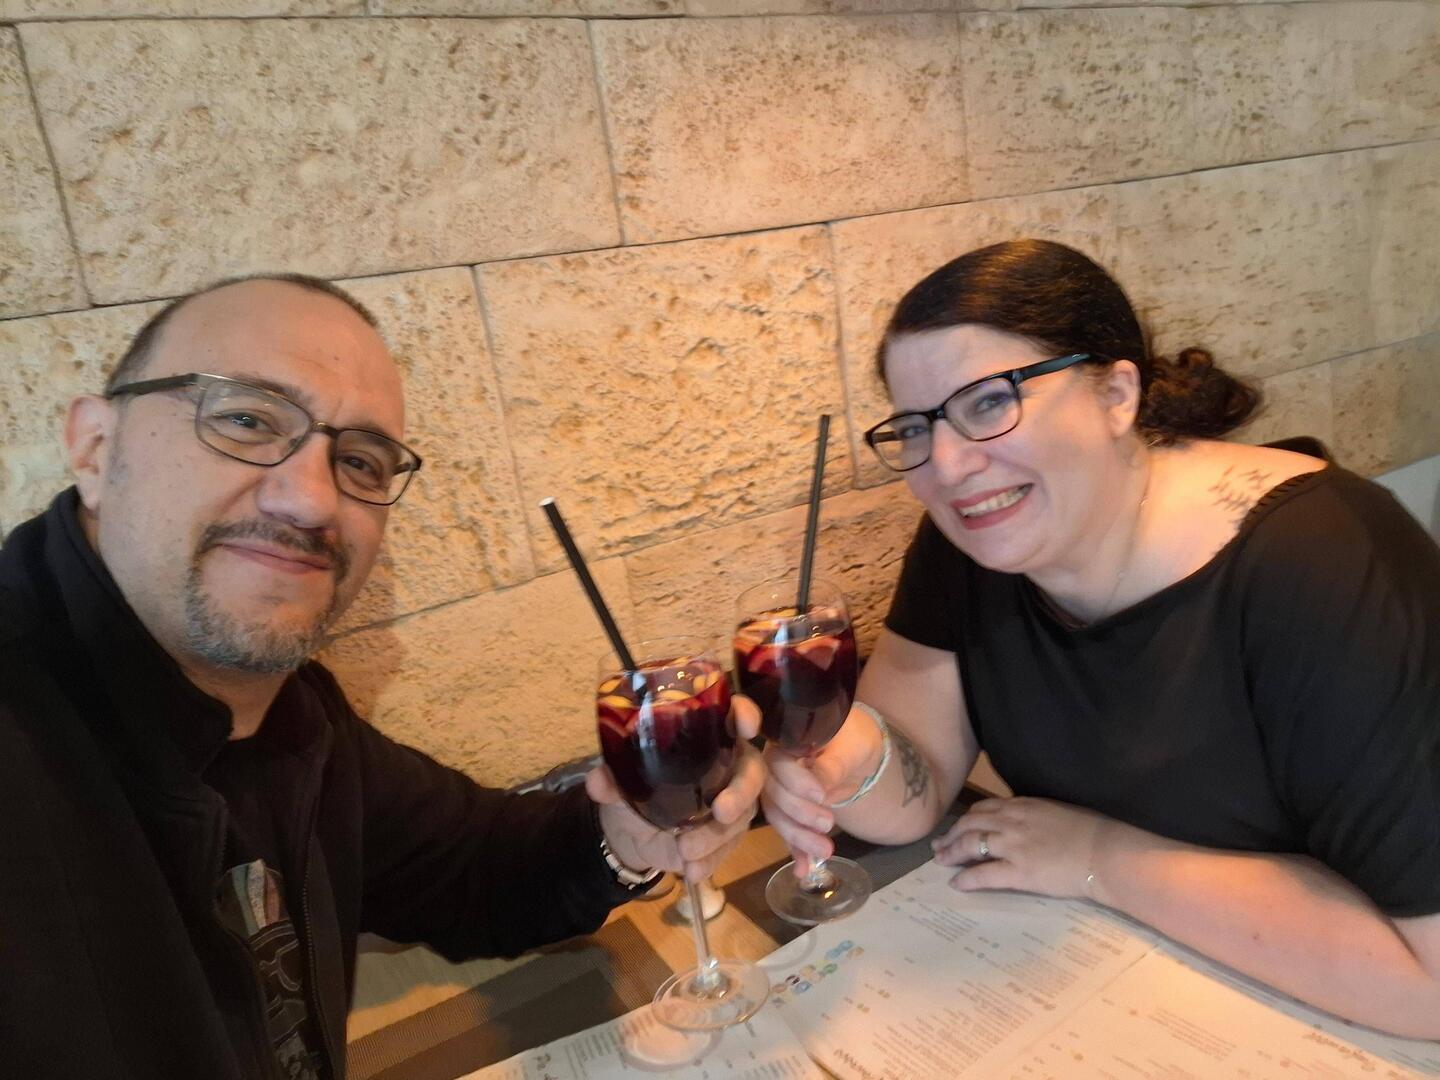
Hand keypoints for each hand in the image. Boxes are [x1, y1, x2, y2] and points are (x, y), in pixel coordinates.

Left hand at [588, 695, 763, 882]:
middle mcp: (726, 767)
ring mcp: (730, 804)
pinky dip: (710, 860)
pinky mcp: (725, 837)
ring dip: (715, 836)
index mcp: (705, 739)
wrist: (630, 830)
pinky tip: (691, 870)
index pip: (733, 716)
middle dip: (741, 792)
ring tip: (685, 849)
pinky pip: (727, 849)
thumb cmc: (633, 787)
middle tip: (721, 810)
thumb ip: (610, 778)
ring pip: (740, 817)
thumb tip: (599, 781)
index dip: (744, 715)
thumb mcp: (618, 780)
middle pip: (752, 772)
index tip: (745, 724)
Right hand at [761, 706, 884, 876]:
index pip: (777, 763)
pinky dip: (796, 851)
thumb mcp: (850, 748)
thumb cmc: (853, 739)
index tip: (821, 795)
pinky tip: (804, 870)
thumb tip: (818, 786)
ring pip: (777, 817)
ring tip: (826, 852)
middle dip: (799, 814)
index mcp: (785, 742)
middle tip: (828, 824)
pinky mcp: (789, 812)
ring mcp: (779, 791)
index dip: (794, 782)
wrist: (856, 752)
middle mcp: (773, 767)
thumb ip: (832, 765)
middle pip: (773, 794)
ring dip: (798, 838)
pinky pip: (788, 832)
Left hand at [932, 796, 1115, 898]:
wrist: (1103, 853)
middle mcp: (1011, 822)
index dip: (967, 818)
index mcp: (1022, 805)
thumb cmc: (1090, 831)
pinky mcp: (1018, 872)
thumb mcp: (1058, 811)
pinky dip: (966, 879)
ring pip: (971, 845)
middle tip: (939, 845)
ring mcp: (1012, 846)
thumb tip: (1027, 820)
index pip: (984, 808)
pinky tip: (956, 884)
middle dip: (951, 834)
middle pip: (970, 824)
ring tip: (941, 861)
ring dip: (951, 853)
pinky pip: (983, 875)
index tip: (958, 826)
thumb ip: (1035, 814)